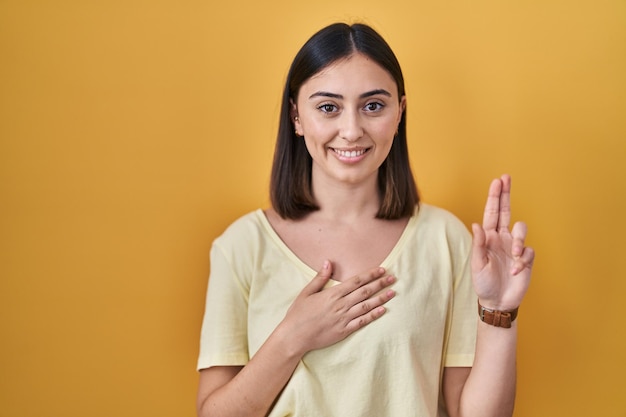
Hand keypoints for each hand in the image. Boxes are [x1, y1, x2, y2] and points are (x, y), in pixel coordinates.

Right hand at [281, 261, 395, 355]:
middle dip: (380, 284)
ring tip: (392, 292)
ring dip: (381, 298)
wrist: (295, 336)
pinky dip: (373, 315)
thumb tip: (328, 262)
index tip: (382, 270)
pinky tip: (383, 310)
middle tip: (393, 278)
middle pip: (365, 292)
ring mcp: (344, 318)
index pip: (356, 281)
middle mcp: (341, 305)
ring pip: (367, 306)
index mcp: (332, 294)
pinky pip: (362, 322)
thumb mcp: (306, 292)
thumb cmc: (298, 314)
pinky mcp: (344, 330)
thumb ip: (320, 278)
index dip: (370, 275)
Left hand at [471, 174, 534, 310]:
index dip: (495, 197)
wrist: (498, 302)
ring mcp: (515, 247)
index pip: (492, 213)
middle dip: (506, 194)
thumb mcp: (477, 264)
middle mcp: (502, 238)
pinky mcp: (526, 259)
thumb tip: (477, 224)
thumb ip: (479, 244)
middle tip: (506, 178)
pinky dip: (522, 260)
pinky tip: (515, 270)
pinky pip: (528, 251)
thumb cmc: (483, 283)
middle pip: (506, 211)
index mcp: (489, 237)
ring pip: (522, 229)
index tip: (497, 181)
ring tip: (514, 256)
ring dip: (519, 240)